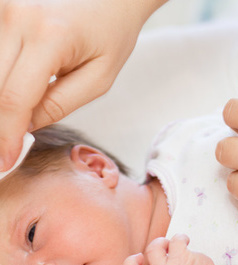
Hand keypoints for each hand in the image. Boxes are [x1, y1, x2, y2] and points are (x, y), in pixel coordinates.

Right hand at [0, 0, 165, 169]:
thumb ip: (59, 105)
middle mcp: (17, 16)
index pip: (15, 99)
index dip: (6, 137)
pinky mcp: (2, 8)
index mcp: (49, 37)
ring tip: (11, 127)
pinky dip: (1, 82)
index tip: (5, 162)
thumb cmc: (112, 34)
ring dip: (0, 104)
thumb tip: (24, 126)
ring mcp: (5, 7)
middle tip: (4, 151)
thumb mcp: (98, 79)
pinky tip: (12, 99)